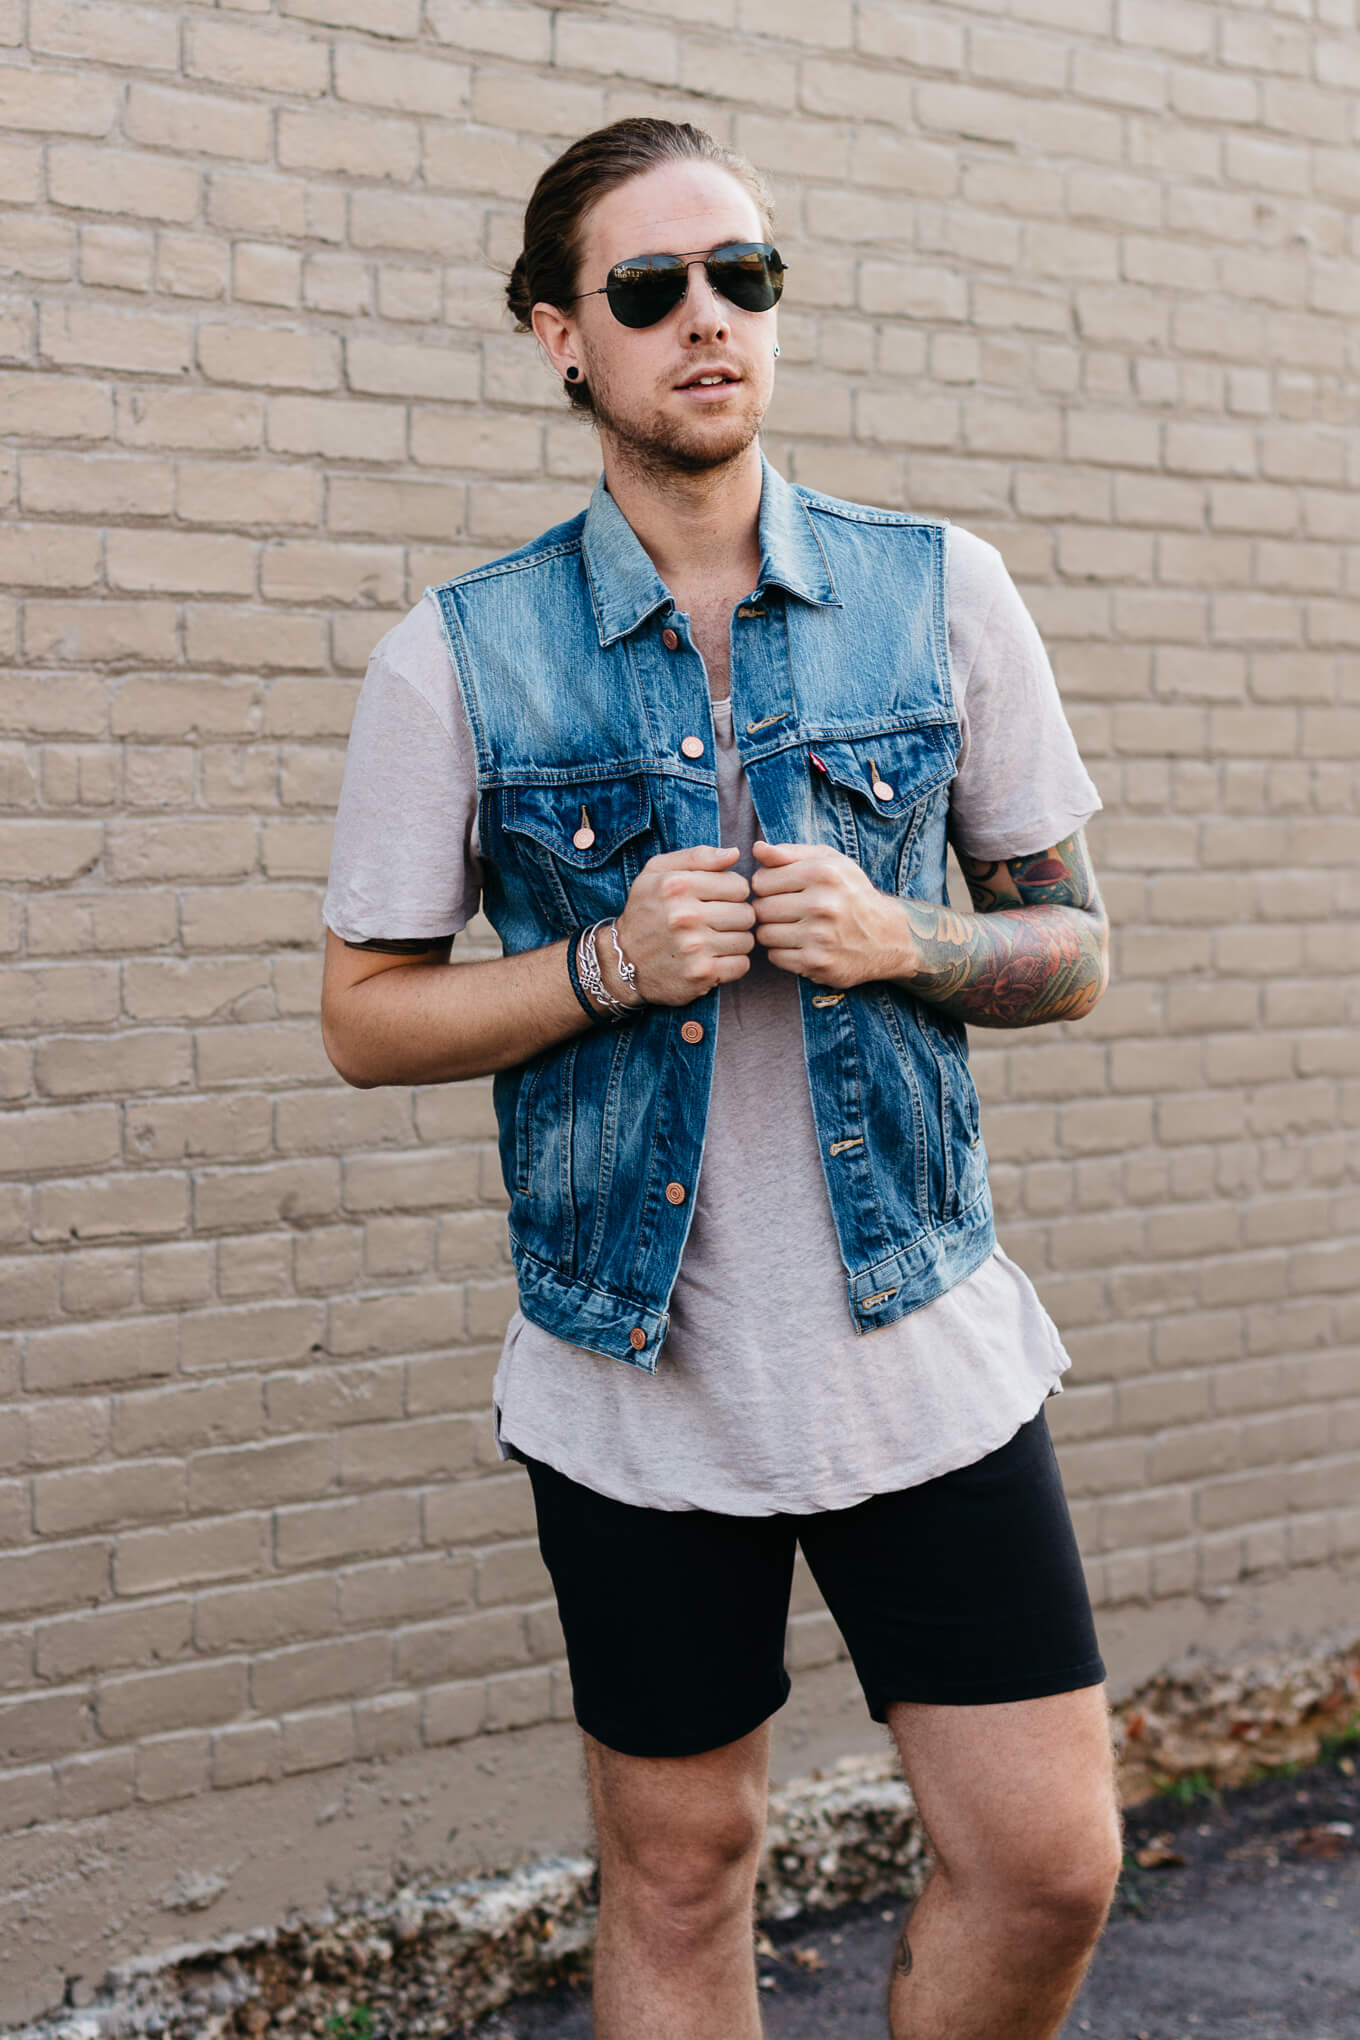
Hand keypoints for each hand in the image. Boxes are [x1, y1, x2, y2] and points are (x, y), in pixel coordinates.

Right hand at [613, 846, 754, 1005]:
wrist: (621, 961)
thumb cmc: (644, 911)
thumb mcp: (657, 872)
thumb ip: (698, 856)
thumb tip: (735, 853)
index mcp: (677, 885)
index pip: (739, 886)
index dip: (732, 892)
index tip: (718, 899)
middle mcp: (685, 916)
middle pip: (746, 914)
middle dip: (736, 917)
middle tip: (717, 922)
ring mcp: (694, 948)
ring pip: (747, 940)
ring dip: (735, 940)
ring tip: (715, 939)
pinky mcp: (700, 974)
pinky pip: (741, 965)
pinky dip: (733, 963)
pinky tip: (715, 958)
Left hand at [750, 840, 905, 989]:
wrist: (887, 937)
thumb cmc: (852, 894)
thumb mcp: (830, 863)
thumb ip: (790, 853)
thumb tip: (756, 849)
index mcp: (823, 874)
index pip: (761, 881)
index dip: (766, 886)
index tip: (781, 890)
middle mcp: (822, 904)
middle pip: (761, 909)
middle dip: (768, 910)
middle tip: (787, 911)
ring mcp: (819, 937)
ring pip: (764, 934)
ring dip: (773, 932)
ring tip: (793, 927)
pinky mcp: (817, 963)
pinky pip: (775, 957)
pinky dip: (783, 952)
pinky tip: (800, 944)